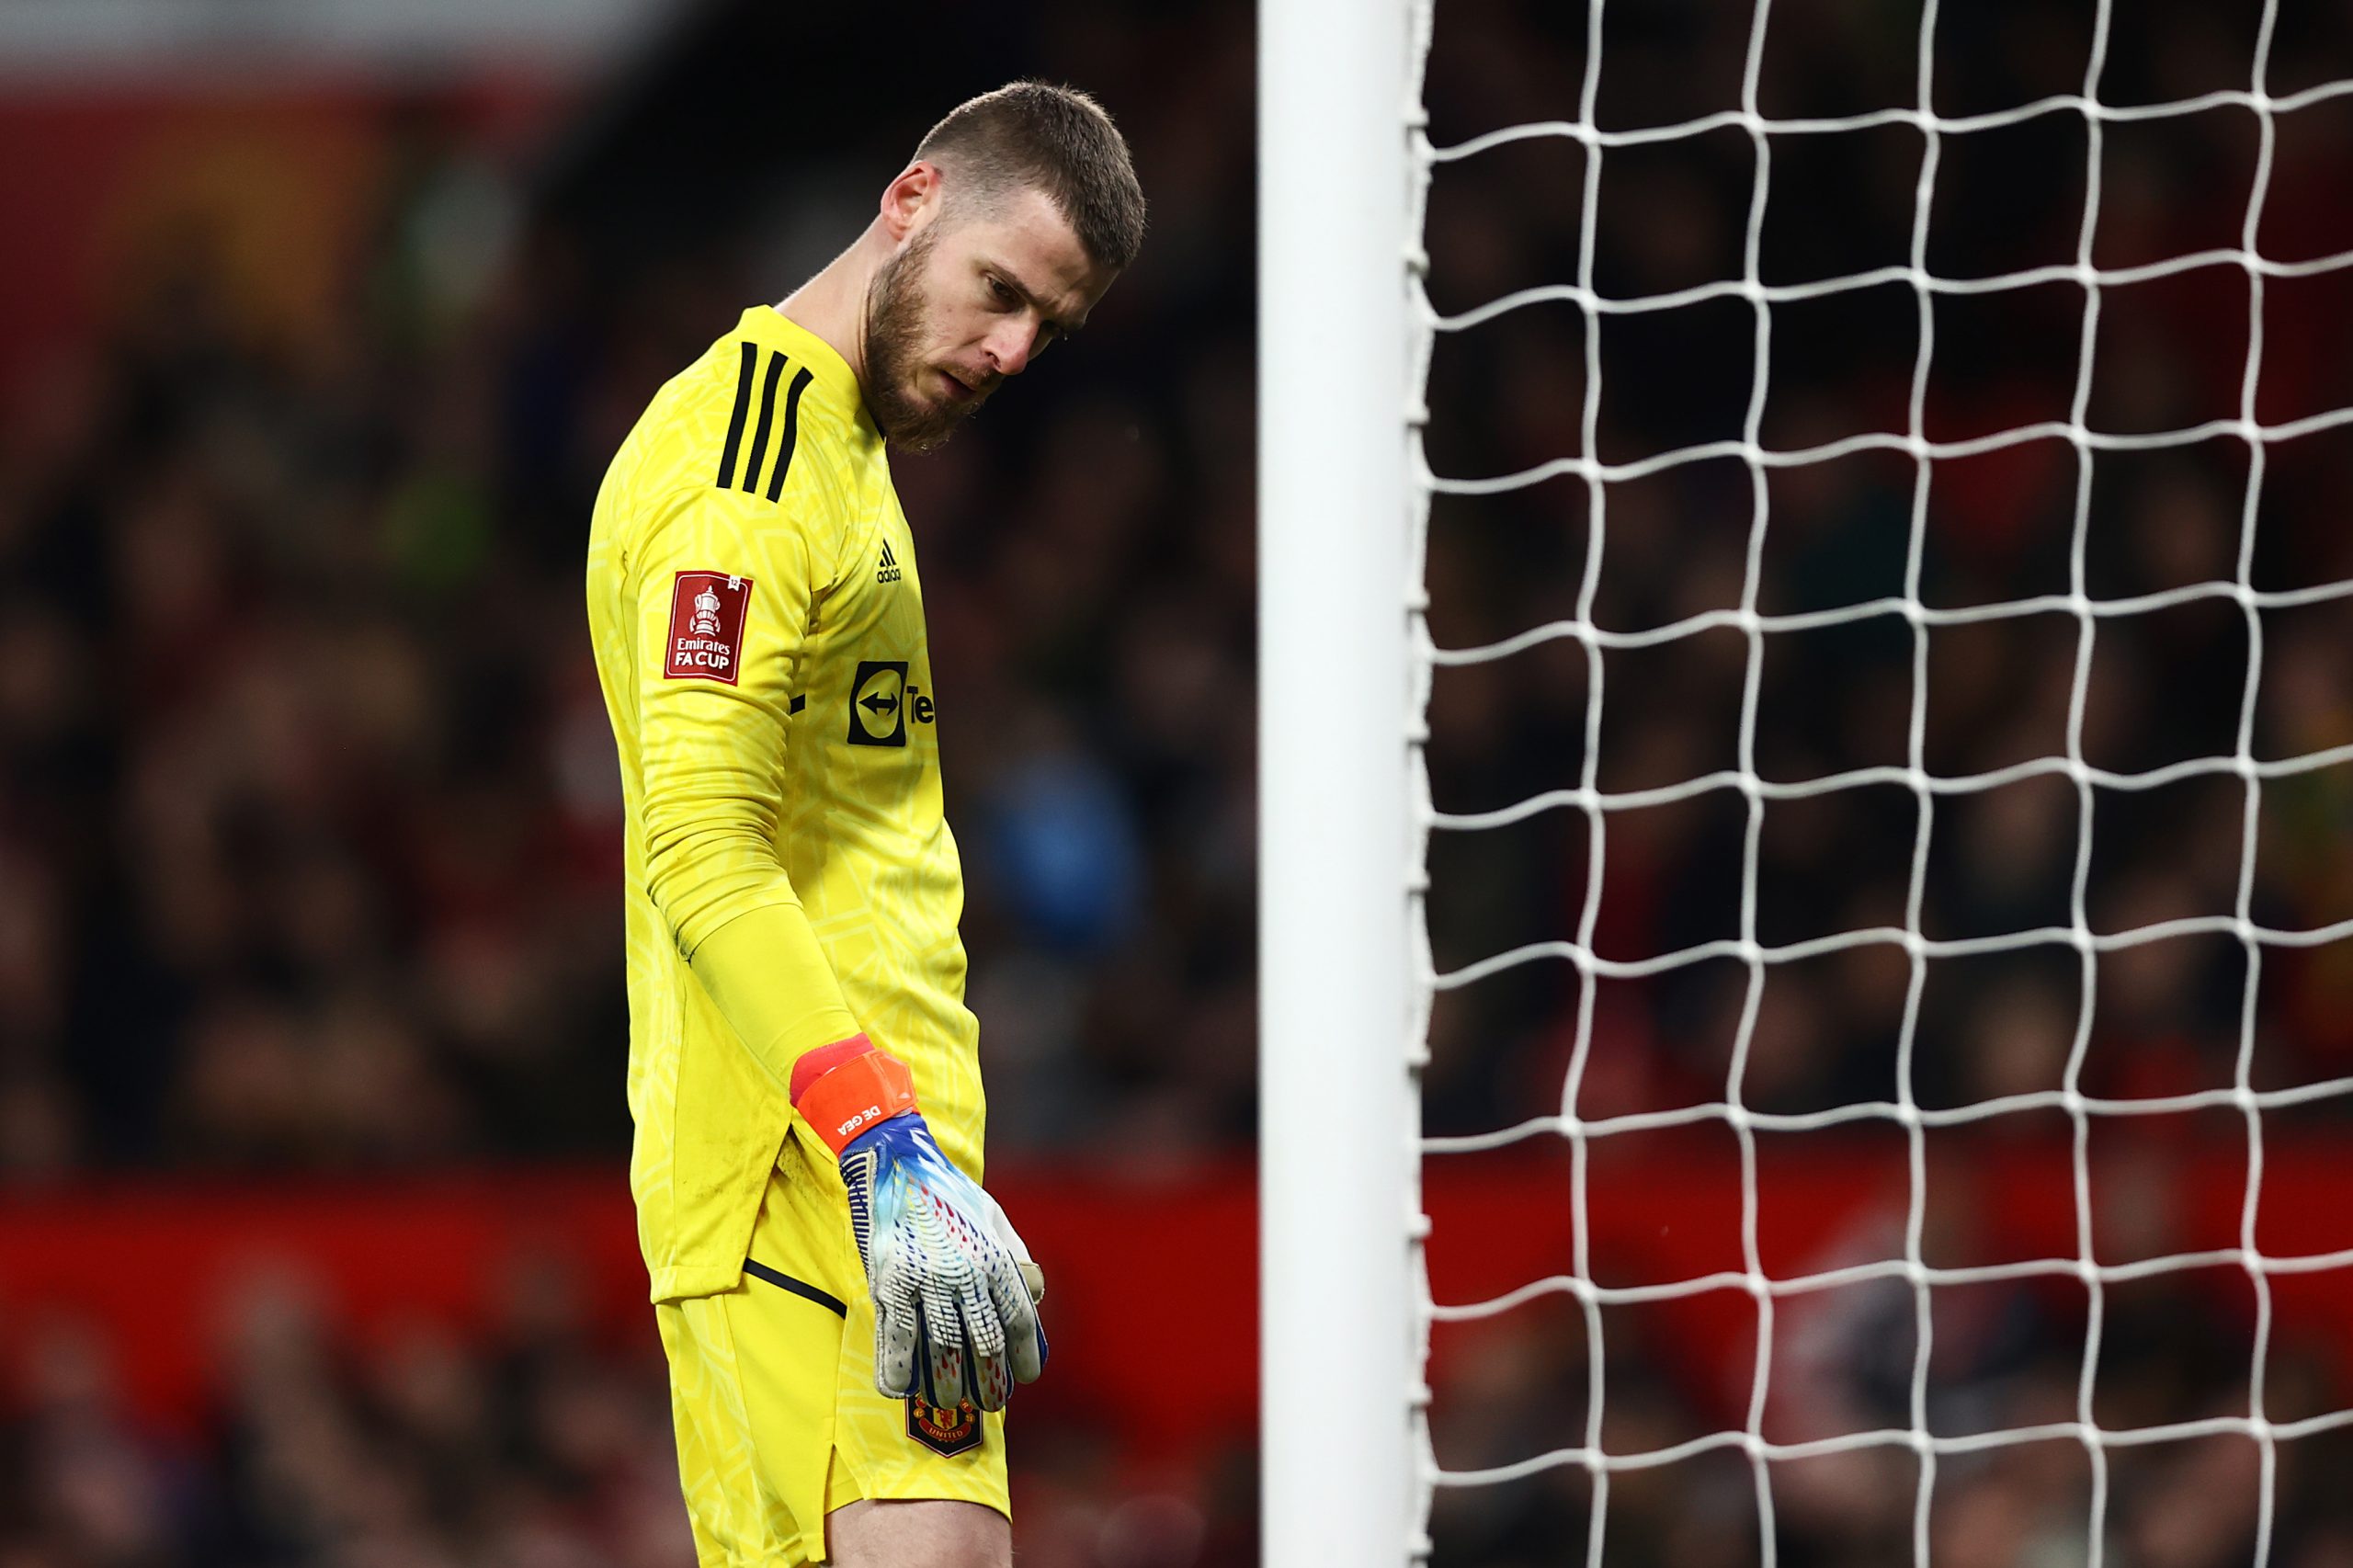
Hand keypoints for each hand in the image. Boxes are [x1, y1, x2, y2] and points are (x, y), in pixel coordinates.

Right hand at [839, 1110, 1046, 1411]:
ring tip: (951, 1401)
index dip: (1024, 1354)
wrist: (897, 1161)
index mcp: (994, 1256)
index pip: (1018, 1319)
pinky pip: (895, 1337)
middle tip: (990, 1402)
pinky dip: (897, 1369)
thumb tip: (1035, 1298)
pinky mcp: (889, 1282)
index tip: (1026, 1377)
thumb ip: (1015, 1256)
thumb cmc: (948, 1192)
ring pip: (942, 1347)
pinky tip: (900, 1391)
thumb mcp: (993, 1216)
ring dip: (947, 1383)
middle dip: (989, 1380)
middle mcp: (964, 1271)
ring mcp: (925, 1279)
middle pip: (983, 1342)